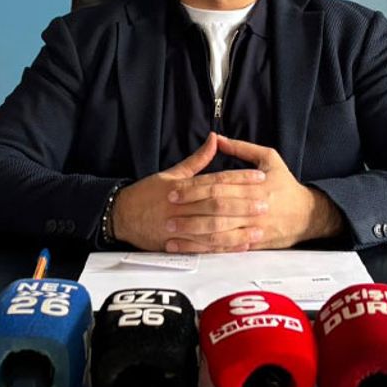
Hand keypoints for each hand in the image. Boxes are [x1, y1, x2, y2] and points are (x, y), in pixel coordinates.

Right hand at [110, 133, 266, 251]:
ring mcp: (178, 226)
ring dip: (237, 229)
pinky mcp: (176, 244)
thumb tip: (215, 139)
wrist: (121, 216)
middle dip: (242, 204)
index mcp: (181, 186)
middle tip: (265, 203)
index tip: (259, 177)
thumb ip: (196, 160)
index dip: (238, 179)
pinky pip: (204, 247)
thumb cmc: (147, 194)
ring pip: (212, 228)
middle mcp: (180, 206)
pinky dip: (223, 247)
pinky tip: (240, 245)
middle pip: (216, 204)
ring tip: (258, 228)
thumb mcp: (171, 173)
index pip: (214, 180)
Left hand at [167, 134, 343, 250]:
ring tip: (172, 232)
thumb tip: (217, 138)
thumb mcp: (270, 158)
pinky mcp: (253, 244)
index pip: (219, 185)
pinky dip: (205, 249)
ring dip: (193, 233)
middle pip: (217, 209)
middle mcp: (254, 207)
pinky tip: (189, 248)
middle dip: (190, 211)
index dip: (195, 188)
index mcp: (257, 184)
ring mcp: (254, 228)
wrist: (308, 215)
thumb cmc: (286, 185)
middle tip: (168, 212)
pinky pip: (225, 248)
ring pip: (219, 232)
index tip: (174, 191)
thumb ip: (243, 148)